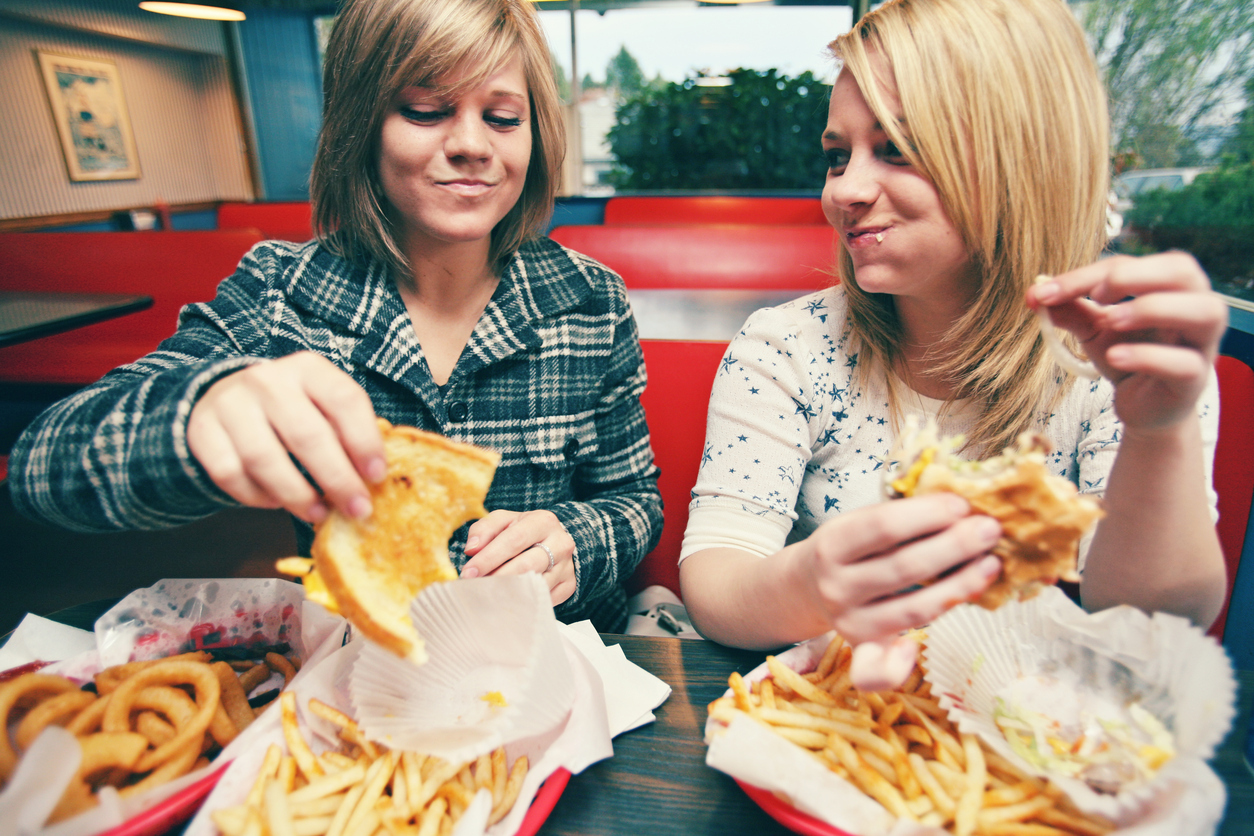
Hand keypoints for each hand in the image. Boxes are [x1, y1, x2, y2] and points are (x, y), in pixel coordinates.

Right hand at [187, 351, 384, 522]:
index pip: (344, 400)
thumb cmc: (291, 409)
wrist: (226, 398)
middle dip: (337, 479)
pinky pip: (230, 474)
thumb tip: (375, 478)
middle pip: (307, 434)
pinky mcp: (203, 430)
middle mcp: (268, 380)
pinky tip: (276, 502)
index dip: (364, 440)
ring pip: (265, 459)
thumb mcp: (321, 405)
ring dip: (297, 495)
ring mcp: (231, 403)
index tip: (378, 476)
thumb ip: (347, 431)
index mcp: (308, 369)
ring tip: (318, 514)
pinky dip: (257, 497)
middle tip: (357, 509)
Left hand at [461, 509, 575, 605]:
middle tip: (474, 588)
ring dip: (508, 593)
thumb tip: (471, 549)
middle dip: (497, 578)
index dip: (489, 558)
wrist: (554, 541)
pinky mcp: (568, 585)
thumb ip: (484, 529)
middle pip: (526, 565)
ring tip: (487, 595)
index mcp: (543, 522)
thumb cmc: (522, 531)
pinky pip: (544, 599)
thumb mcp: (503, 521)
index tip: (468, 573)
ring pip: (536, 585)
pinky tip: (506, 601)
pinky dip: (523, 602)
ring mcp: (567, 566)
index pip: (514, 540)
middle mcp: (560, 543)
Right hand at [792, 494, 1001, 686]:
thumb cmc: (850, 547)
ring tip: (991, 564)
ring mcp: (849, 622)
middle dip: (955, 546)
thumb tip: (960, 508)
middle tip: (990, 529)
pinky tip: (926, 644)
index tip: (962, 504)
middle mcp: (836, 586)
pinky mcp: (864, 648)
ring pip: (914, 609)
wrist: (807, 587)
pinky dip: (906, 662)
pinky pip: (881, 669)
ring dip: (960, 586)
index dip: (928, 514)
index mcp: (831, 544)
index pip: (883, 526)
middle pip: (904, 567)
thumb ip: (898, 517)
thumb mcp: (857, 522)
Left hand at [1029, 252, 1226, 432]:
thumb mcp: (1094, 328)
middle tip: (1098, 294)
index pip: (1132, 264)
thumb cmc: (1127, 355)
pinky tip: (1116, 357)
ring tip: (1111, 320)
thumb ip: (1068, 309)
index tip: (1047, 291)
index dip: (1088, 274)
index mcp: (1167, 286)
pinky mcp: (1195, 380)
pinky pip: (1185, 363)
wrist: (1143, 407)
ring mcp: (1200, 344)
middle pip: (1184, 270)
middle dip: (1136, 274)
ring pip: (1204, 311)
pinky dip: (1149, 357)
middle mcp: (1193, 307)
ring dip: (1153, 308)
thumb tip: (1033, 292)